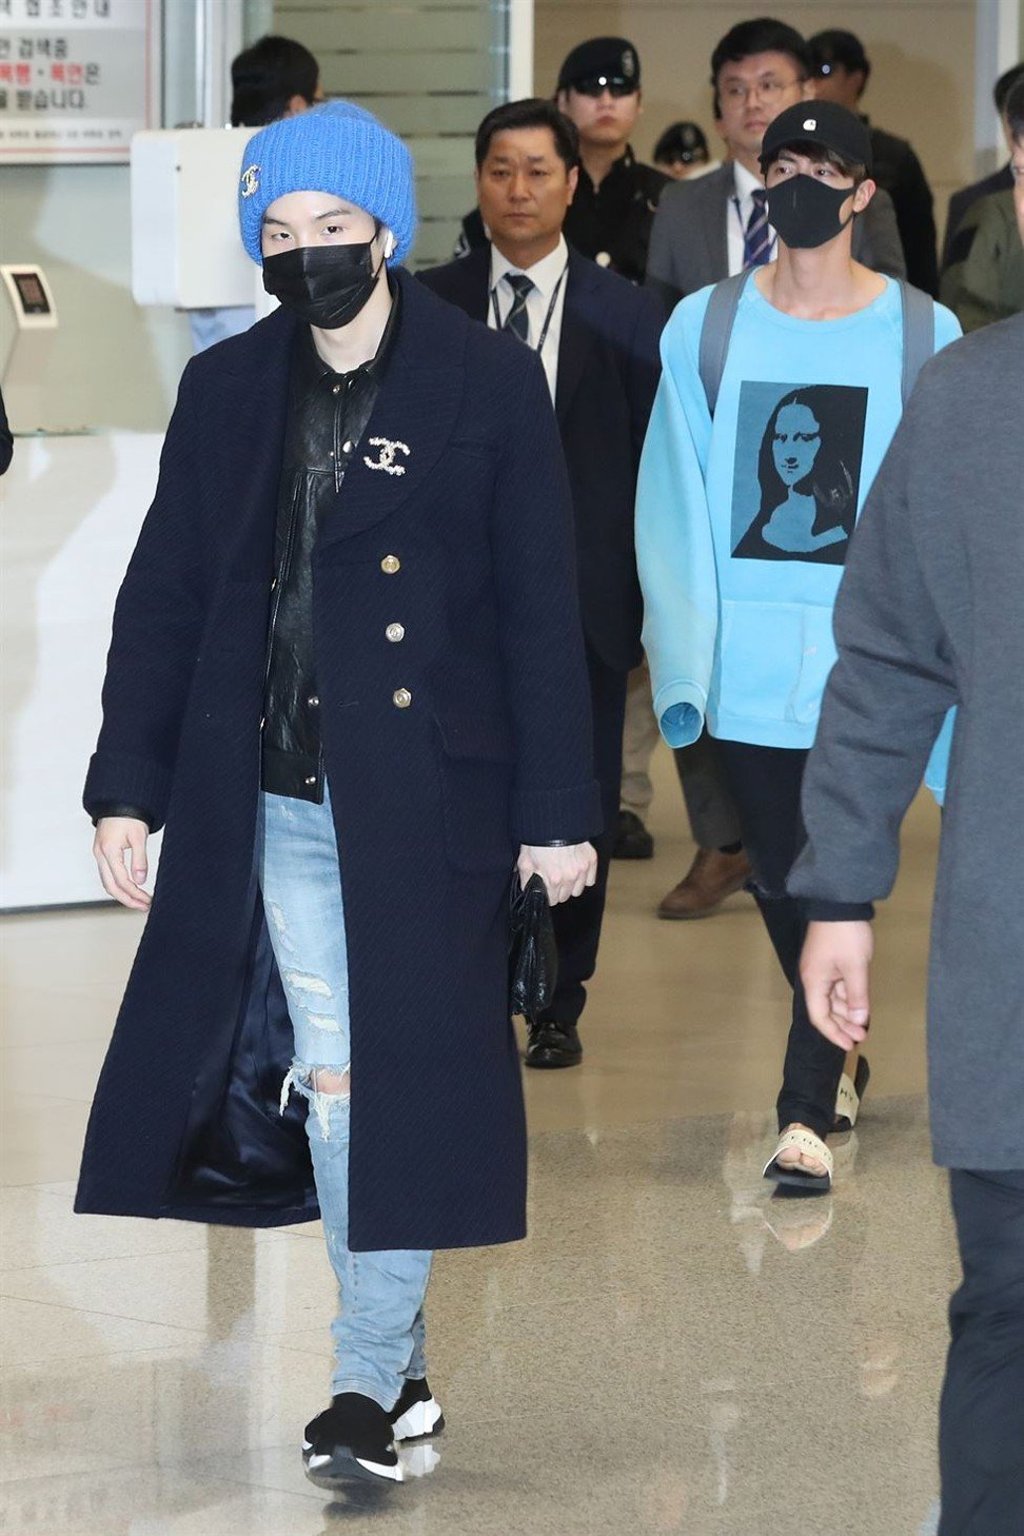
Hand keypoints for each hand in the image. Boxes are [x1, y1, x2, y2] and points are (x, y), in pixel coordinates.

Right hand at [93, 817, 151, 910]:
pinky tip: (130, 889)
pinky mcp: (101, 852)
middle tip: (144, 907)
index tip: (148, 901)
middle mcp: (100, 854)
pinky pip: (107, 875)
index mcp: (109, 851)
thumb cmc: (130, 815)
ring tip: (139, 901)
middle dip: (127, 899)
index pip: (122, 880)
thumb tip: (140, 880)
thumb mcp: (139, 836)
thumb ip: (139, 859)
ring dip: (122, 894)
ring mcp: (98, 854)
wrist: (119, 801)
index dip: (135, 894)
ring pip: (107, 882)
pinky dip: (118, 885)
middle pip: (111, 886)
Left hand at [517, 842, 596, 904]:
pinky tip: (575, 869)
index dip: (547, 895)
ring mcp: (582, 869)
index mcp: (553, 880)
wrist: (552, 821)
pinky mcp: (591, 860)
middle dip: (558, 890)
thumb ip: (526, 880)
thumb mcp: (524, 861)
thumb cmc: (537, 840)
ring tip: (563, 873)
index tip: (545, 887)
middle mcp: (570, 877)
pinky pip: (590, 880)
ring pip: (578, 890)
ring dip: (571, 885)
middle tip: (552, 877)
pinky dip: (583, 877)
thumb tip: (527, 891)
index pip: (552, 901)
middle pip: (565, 896)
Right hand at [800, 920, 872, 1049]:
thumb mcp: (856, 967)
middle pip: (825, 1010)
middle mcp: (814, 979)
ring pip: (832, 999)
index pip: (819, 1017)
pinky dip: (848, 998)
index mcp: (814, 982)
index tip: (850, 1045)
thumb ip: (857, 996)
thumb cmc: (846, 935)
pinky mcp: (829, 962)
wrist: (840, 902)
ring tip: (864, 1024)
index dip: (834, 1033)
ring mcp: (821, 970)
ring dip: (847, 1012)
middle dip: (843, 1025)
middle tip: (863, 1036)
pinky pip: (837, 987)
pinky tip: (860, 1005)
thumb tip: (860, 1021)